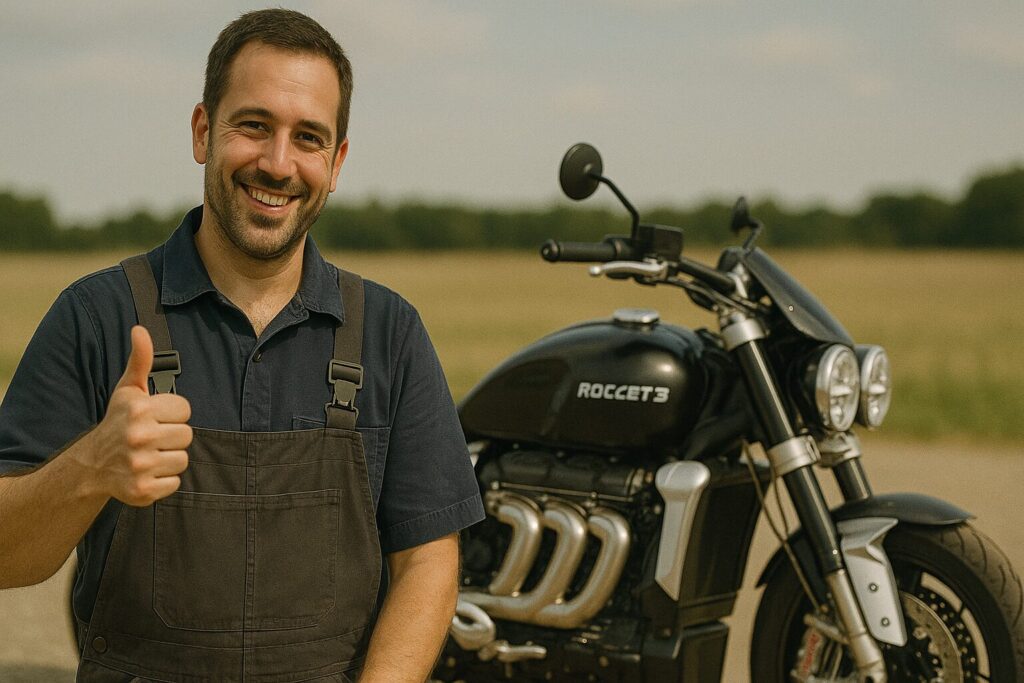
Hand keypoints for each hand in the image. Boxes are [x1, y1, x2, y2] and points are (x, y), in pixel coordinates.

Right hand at [84, 325, 191, 505]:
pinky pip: (175, 483)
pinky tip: (146, 472)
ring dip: (169, 458)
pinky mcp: (143, 490)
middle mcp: (138, 437)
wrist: (91, 465)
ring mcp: (140, 466)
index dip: (172, 413)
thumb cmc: (118, 422)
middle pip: (187, 435)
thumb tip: (139, 330)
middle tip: (152, 437)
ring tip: (149, 454)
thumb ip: (140, 360)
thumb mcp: (127, 390)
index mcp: (139, 410)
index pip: (185, 409)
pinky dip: (164, 480)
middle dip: (172, 436)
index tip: (155, 417)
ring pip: (183, 460)